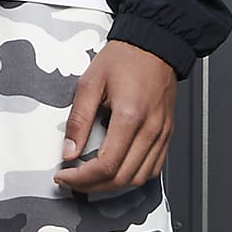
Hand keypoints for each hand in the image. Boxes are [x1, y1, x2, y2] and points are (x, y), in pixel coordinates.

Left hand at [52, 40, 175, 193]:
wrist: (155, 44)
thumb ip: (78, 120)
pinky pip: (153, 169)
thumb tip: (69, 151)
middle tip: (72, 181)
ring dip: (112, 186)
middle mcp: (150, 129)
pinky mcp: (167, 134)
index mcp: (130, 116)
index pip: (106, 165)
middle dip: (92, 186)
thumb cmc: (126, 58)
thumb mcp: (90, 83)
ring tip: (91, 179)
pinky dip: (132, 177)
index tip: (64, 175)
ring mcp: (162, 134)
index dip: (81, 178)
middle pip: (121, 178)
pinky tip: (116, 171)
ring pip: (139, 179)